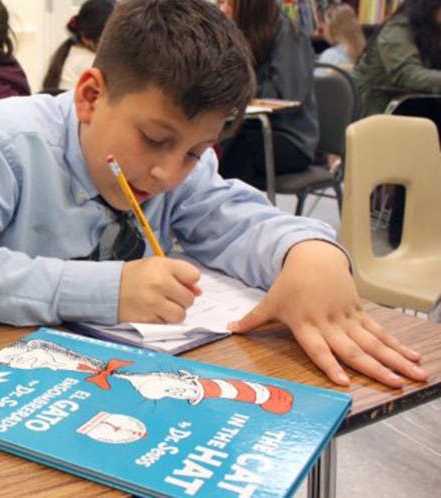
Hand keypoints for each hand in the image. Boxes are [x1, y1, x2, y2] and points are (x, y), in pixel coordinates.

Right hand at [118, 257, 201, 322]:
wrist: (108, 289)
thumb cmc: (135, 276)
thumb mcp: (156, 266)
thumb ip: (180, 274)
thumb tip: (198, 291)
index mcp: (162, 266)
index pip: (194, 275)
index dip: (188, 280)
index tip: (177, 281)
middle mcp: (159, 283)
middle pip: (189, 298)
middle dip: (181, 299)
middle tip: (167, 295)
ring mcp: (153, 302)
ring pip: (180, 314)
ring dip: (174, 312)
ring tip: (161, 305)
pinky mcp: (147, 318)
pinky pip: (166, 323)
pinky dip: (162, 319)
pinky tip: (151, 311)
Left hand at [229, 240, 425, 387]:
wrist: (313, 258)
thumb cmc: (288, 285)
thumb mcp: (269, 302)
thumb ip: (252, 320)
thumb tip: (227, 330)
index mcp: (305, 324)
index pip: (317, 348)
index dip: (329, 364)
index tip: (343, 381)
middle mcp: (329, 323)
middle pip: (354, 348)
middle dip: (375, 368)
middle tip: (395, 384)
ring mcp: (347, 318)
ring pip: (374, 342)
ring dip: (395, 359)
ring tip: (415, 375)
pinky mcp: (360, 312)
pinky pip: (380, 332)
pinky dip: (397, 345)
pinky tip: (413, 357)